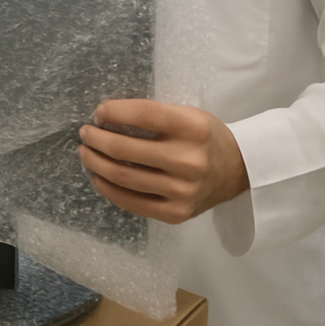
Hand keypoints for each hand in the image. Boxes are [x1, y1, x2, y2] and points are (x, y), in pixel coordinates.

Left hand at [78, 99, 249, 223]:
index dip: (113, 112)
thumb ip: (152, 115)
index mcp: (193, 128)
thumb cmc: (204, 138)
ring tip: (85, 153)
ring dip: (95, 163)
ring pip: (123, 177)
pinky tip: (98, 177)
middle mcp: (190, 160)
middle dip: (96, 139)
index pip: (142, 115)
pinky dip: (108, 189)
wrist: (239, 170)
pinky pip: (131, 203)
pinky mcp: (177, 213)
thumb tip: (104, 118)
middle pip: (124, 149)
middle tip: (85, 133)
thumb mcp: (187, 115)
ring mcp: (183, 190)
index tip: (98, 113)